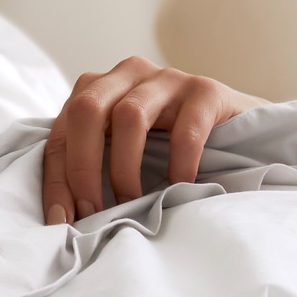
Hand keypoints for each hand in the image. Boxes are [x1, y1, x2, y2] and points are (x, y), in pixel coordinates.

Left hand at [42, 57, 264, 224]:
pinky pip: (185, 129)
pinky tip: (178, 190)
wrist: (239, 131)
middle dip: (82, 168)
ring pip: (129, 115)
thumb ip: (92, 170)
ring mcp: (168, 79)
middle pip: (86, 110)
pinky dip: (177, 165)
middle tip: (92, 212)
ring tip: (131, 204)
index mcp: (98, 90)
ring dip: (123, 169)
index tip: (61, 222)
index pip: (60, 132)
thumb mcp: (122, 155)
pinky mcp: (206, 91)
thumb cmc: (170, 151)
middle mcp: (128, 75)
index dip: (56, 180)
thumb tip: (60, 220)